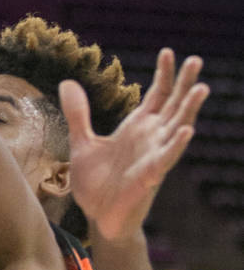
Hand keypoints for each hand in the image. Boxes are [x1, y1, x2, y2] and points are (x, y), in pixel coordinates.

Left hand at [60, 49, 208, 241]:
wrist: (98, 217)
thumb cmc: (96, 183)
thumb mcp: (82, 142)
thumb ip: (78, 114)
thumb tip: (68, 82)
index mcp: (136, 128)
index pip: (157, 95)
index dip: (164, 74)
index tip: (169, 51)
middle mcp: (150, 138)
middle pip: (173, 105)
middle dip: (184, 83)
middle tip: (195, 60)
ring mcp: (153, 156)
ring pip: (177, 128)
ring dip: (189, 109)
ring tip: (202, 88)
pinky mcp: (150, 176)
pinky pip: (166, 158)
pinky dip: (176, 144)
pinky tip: (186, 130)